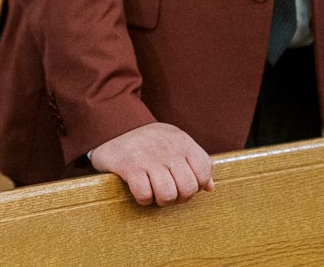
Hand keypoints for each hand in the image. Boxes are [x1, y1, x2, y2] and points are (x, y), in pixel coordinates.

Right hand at [88, 122, 213, 206]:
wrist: (113, 124)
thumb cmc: (148, 140)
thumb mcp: (174, 143)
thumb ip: (195, 162)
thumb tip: (210, 187)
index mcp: (182, 142)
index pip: (204, 172)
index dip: (197, 184)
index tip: (183, 182)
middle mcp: (169, 149)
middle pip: (188, 188)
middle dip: (179, 197)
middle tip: (168, 192)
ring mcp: (149, 158)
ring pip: (167, 195)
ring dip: (161, 200)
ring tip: (154, 193)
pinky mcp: (130, 167)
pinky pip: (144, 195)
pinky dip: (143, 199)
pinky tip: (140, 191)